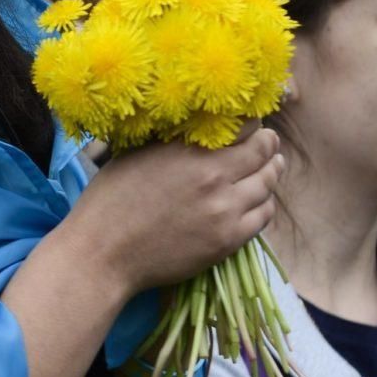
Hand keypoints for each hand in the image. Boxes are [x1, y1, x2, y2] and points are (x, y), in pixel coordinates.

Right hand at [59, 123, 284, 299]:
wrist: (104, 253)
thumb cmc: (110, 199)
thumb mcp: (138, 153)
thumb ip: (173, 139)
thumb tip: (195, 123)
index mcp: (189, 149)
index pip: (243, 125)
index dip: (249, 123)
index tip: (248, 124)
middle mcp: (214, 176)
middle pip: (263, 151)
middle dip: (268, 144)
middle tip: (268, 142)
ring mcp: (224, 211)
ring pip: (267, 184)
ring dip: (272, 172)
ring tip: (272, 167)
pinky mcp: (227, 241)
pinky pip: (263, 217)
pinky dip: (265, 204)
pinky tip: (259, 200)